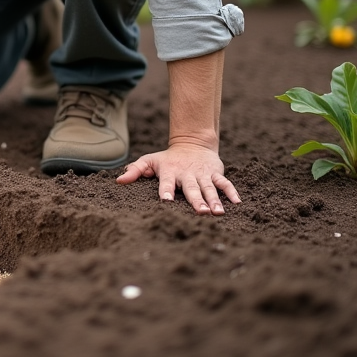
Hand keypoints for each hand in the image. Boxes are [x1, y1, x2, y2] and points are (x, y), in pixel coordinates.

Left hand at [116, 142, 240, 214]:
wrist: (192, 144)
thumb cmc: (167, 159)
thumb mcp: (149, 161)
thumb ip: (135, 170)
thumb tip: (119, 180)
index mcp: (170, 172)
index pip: (167, 182)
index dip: (166, 191)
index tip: (167, 201)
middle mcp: (187, 174)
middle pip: (192, 188)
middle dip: (196, 200)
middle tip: (201, 212)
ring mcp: (202, 174)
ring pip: (209, 188)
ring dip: (214, 200)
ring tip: (218, 213)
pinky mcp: (215, 173)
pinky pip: (224, 183)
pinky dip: (231, 191)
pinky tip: (237, 203)